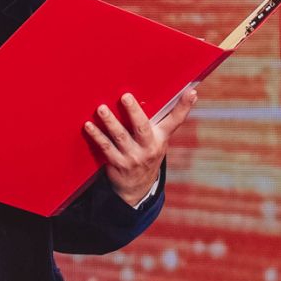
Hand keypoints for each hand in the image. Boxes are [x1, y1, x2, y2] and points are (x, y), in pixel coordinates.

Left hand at [84, 89, 198, 206]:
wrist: (138, 188)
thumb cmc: (148, 152)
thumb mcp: (160, 139)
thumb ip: (167, 118)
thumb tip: (188, 93)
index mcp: (161, 138)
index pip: (175, 121)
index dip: (184, 106)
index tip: (191, 92)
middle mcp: (149, 148)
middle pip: (142, 128)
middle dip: (134, 112)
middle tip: (125, 97)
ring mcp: (133, 157)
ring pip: (120, 137)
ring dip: (110, 122)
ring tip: (101, 109)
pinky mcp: (118, 164)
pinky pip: (106, 147)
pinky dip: (97, 136)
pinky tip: (88, 126)